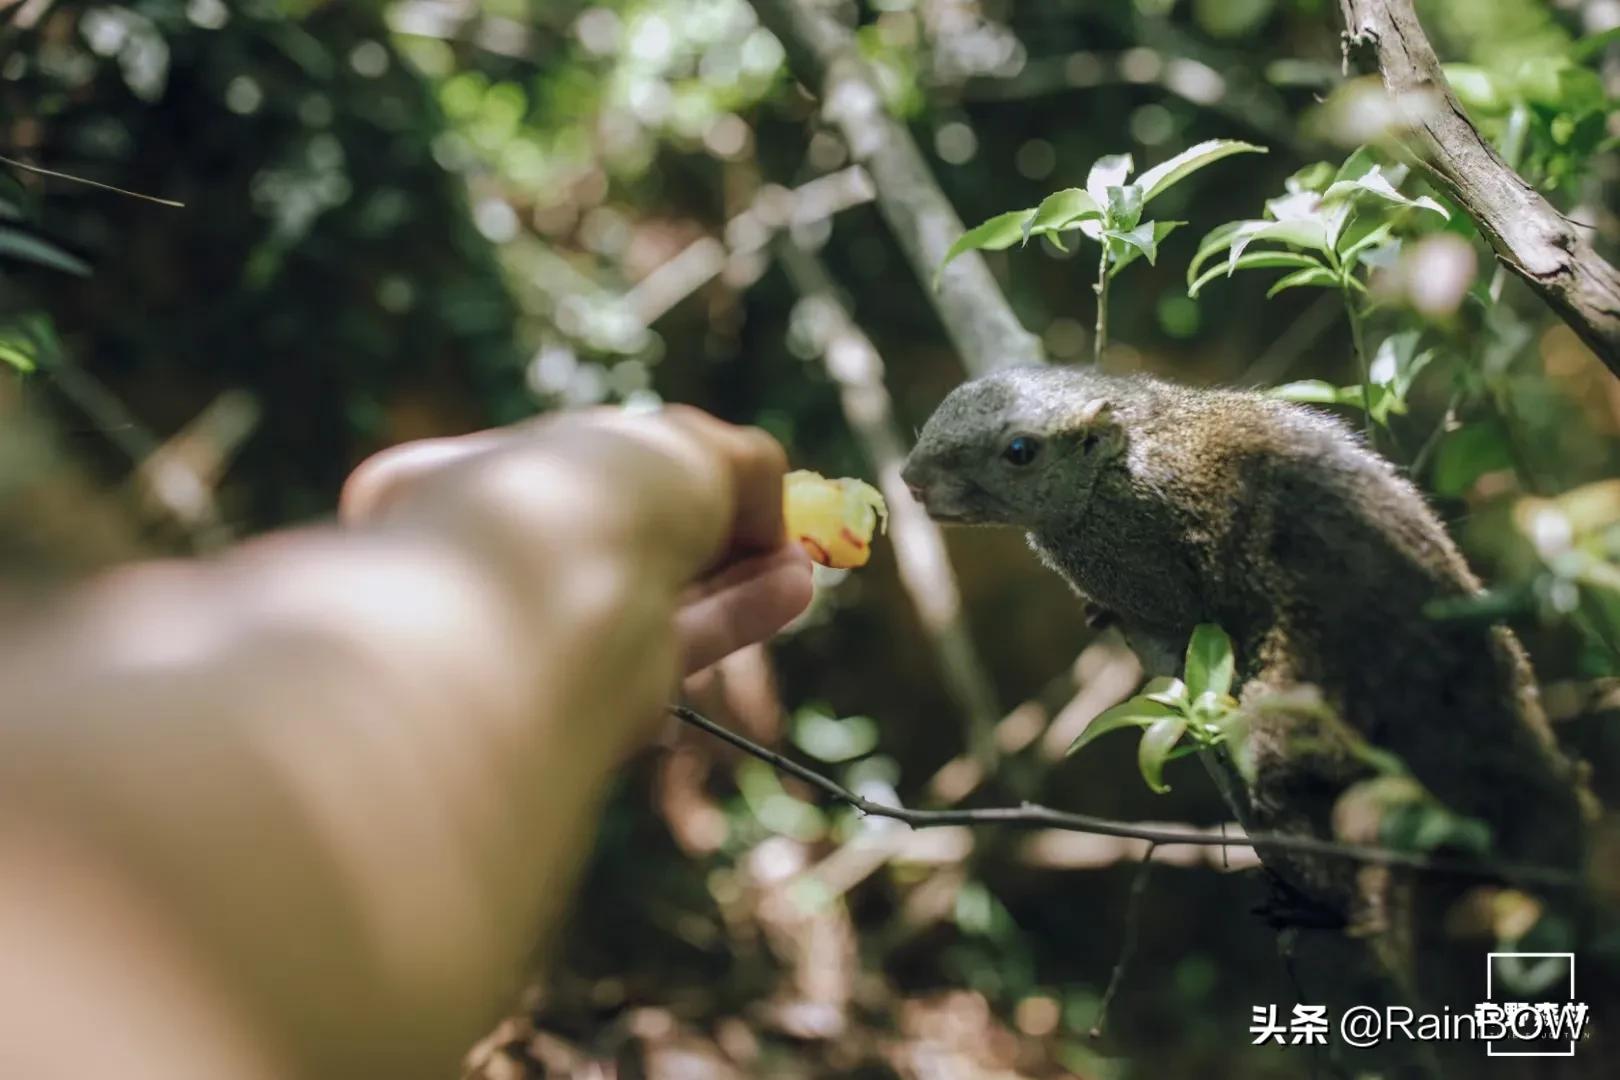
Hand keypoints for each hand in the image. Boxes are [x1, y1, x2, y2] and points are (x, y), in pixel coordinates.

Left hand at [341, 406, 812, 674]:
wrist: (549, 606)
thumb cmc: (591, 496)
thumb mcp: (679, 445)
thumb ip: (733, 465)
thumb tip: (769, 507)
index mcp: (462, 479)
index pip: (559, 465)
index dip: (641, 462)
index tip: (710, 466)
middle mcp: (495, 556)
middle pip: (615, 535)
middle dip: (701, 525)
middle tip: (770, 523)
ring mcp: (544, 627)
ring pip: (650, 594)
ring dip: (734, 574)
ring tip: (801, 559)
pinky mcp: (590, 690)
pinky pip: (674, 643)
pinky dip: (737, 615)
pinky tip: (794, 588)